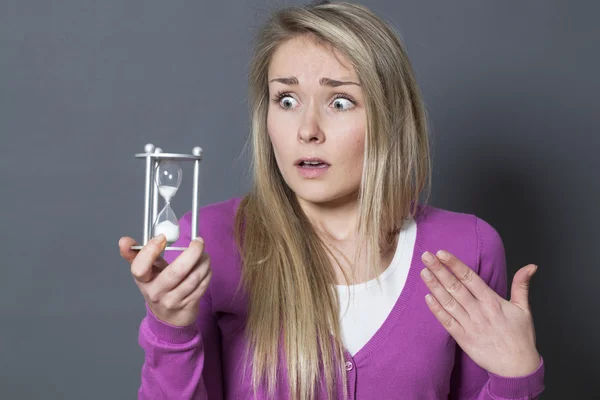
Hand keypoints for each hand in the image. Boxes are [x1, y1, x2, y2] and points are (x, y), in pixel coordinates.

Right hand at [119, 234, 211, 326]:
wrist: (168, 318)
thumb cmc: (158, 287)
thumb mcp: (146, 272)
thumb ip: (137, 255)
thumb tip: (123, 240)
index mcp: (143, 280)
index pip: (140, 267)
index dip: (150, 250)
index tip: (161, 237)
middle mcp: (156, 292)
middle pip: (176, 271)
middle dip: (192, 253)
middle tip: (198, 241)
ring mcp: (173, 300)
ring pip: (193, 278)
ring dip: (203, 262)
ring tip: (204, 254)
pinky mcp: (188, 305)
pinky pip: (202, 286)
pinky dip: (207, 273)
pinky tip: (205, 267)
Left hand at [420, 250, 540, 376]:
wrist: (517, 369)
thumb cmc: (520, 337)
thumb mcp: (523, 309)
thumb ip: (521, 285)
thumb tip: (531, 266)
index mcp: (492, 302)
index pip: (470, 278)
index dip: (455, 264)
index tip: (442, 253)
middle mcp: (479, 312)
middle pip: (455, 287)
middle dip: (439, 270)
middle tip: (426, 256)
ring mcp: (469, 325)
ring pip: (448, 302)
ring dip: (434, 286)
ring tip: (423, 272)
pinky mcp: (463, 339)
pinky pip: (447, 322)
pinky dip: (436, 310)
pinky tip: (427, 297)